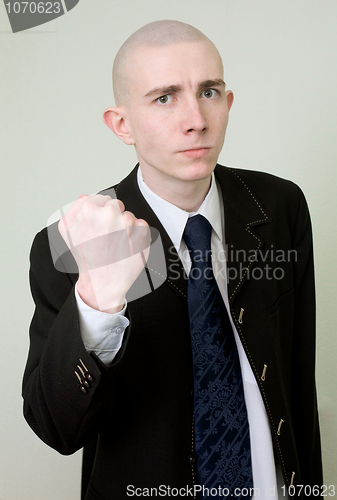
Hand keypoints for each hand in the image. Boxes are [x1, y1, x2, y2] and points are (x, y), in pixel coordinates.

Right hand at [58, 194, 149, 312]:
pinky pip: (142, 225)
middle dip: (114, 218)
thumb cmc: (86, 257)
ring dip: (125, 228)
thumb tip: (86, 197)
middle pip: (117, 205)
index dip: (101, 213)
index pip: (103, 199)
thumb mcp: (67, 230)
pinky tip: (127, 247)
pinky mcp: (142, 232)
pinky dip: (137, 235)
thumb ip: (75, 208)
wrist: (102, 281)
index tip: (99, 227)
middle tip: (106, 237)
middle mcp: (108, 213)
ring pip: (129, 216)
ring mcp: (127, 223)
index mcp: (88, 209)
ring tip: (116, 244)